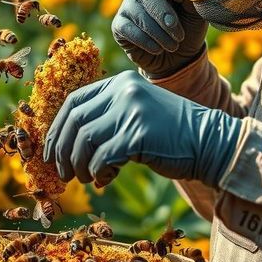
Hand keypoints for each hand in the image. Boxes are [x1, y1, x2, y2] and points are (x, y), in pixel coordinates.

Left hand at [43, 71, 241, 187]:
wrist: (211, 142)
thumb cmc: (171, 134)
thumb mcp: (138, 114)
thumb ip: (109, 119)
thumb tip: (67, 144)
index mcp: (121, 83)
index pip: (74, 101)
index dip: (57, 128)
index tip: (50, 151)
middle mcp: (124, 91)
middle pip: (74, 120)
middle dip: (61, 149)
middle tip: (61, 172)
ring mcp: (131, 112)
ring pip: (83, 140)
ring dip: (78, 165)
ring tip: (86, 178)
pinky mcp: (138, 136)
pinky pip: (101, 157)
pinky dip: (98, 172)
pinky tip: (106, 178)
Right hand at [111, 0, 207, 77]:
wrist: (179, 56)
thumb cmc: (189, 27)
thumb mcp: (195, 11)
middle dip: (162, 12)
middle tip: (178, 33)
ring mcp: (127, 6)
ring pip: (137, 12)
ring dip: (158, 32)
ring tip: (173, 45)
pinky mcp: (119, 26)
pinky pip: (128, 29)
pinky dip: (146, 41)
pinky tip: (158, 49)